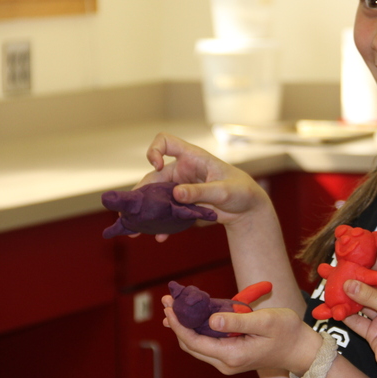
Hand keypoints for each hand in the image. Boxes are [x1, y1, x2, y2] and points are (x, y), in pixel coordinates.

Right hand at [138, 133, 269, 240]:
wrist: (248, 209)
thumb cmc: (241, 190)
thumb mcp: (224, 191)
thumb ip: (201, 192)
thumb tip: (176, 194)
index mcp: (192, 158)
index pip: (165, 142)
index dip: (155, 150)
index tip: (156, 165)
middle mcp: (182, 172)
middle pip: (153, 177)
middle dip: (139, 193)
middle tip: (129, 210)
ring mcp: (180, 189)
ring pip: (155, 197)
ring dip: (145, 212)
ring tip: (135, 229)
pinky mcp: (182, 205)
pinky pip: (166, 213)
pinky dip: (161, 224)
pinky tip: (159, 236)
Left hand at [161, 295, 321, 375]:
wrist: (300, 350)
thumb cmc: (287, 332)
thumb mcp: (264, 321)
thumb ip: (237, 320)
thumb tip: (210, 319)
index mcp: (232, 354)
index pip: (193, 340)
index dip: (178, 323)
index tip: (170, 305)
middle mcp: (226, 362)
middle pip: (191, 344)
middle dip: (177, 323)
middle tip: (169, 301)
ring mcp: (228, 361)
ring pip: (197, 345)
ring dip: (185, 326)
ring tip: (176, 307)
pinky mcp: (232, 356)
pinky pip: (208, 344)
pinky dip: (198, 329)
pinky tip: (194, 316)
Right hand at [343, 257, 376, 377]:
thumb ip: (371, 296)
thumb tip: (348, 283)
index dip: (371, 262)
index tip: (352, 257)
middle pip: (372, 284)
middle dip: (354, 278)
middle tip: (336, 270)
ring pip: (362, 301)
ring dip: (347, 296)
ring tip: (329, 287)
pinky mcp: (374, 332)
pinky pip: (357, 319)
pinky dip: (345, 314)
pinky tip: (333, 308)